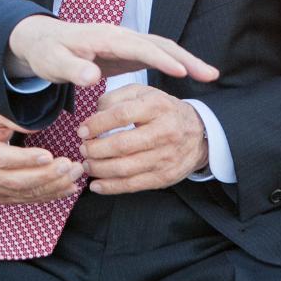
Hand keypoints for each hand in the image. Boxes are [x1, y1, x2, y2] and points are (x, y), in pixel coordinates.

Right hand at [0, 106, 83, 203]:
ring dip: (53, 187)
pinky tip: (66, 188)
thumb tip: (37, 124)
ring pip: (24, 193)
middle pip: (16, 181)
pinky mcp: (0, 196)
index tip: (50, 155)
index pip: (3, 159)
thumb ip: (12, 117)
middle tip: (71, 166)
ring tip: (75, 176)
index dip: (27, 159)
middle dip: (47, 176)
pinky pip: (26, 199)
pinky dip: (48, 195)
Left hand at [5, 14, 218, 86]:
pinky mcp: (125, 51)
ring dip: (185, 60)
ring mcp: (124, 42)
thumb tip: (91, 77)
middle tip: (211, 75)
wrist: (41, 41)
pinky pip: (155, 55)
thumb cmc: (45, 52)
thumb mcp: (52, 62)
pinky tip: (187, 75)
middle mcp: (119, 35)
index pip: (139, 46)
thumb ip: (72, 68)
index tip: (182, 73)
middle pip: (159, 43)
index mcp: (104, 36)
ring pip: (161, 48)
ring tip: (209, 76)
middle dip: (186, 58)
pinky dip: (173, 62)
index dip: (161, 59)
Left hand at [76, 85, 208, 194]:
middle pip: (122, 145)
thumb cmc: (161, 110)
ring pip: (126, 168)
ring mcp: (166, 157)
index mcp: (157, 106)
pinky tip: (96, 184)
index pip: (121, 115)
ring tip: (86, 164)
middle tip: (82, 149)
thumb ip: (115, 98)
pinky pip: (134, 185)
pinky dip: (111, 187)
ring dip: (99, 169)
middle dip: (95, 149)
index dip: (97, 124)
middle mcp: (164, 132)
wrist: (199, 133)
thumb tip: (93, 116)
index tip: (81, 131)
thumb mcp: (142, 93)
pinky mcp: (165, 177)